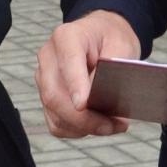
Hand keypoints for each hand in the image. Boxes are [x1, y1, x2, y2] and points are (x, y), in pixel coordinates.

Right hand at [35, 9, 140, 137]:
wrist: (102, 37)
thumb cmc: (111, 39)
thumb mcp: (122, 46)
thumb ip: (111, 68)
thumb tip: (101, 97)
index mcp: (66, 37)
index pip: (67, 63)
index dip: (75, 86)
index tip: (83, 105)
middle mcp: (48, 57)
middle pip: (55, 95)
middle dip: (84, 118)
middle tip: (112, 125)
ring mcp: (44, 78)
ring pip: (55, 113)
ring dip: (84, 127)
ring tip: (113, 125)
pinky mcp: (47, 97)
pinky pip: (57, 123)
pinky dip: (78, 130)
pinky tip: (98, 125)